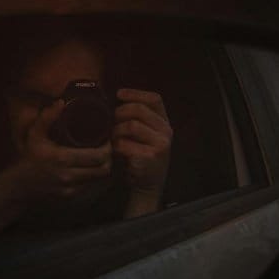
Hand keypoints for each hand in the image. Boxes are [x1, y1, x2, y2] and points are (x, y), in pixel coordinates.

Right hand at [15, 99, 112, 202]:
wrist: (21, 184)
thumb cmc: (30, 156)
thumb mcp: (35, 134)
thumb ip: (47, 117)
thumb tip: (61, 102)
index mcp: (62, 158)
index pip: (98, 156)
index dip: (108, 148)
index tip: (107, 139)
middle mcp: (68, 175)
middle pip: (103, 169)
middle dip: (109, 158)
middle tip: (108, 148)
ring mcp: (71, 187)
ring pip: (100, 179)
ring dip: (104, 168)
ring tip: (104, 157)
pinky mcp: (71, 195)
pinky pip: (92, 186)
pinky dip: (96, 177)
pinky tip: (94, 169)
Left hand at [112, 89, 172, 204]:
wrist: (147, 185)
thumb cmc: (141, 156)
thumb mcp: (145, 135)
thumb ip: (137, 118)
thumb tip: (116, 99)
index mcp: (164, 123)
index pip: (154, 99)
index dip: (135, 94)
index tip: (118, 94)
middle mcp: (166, 132)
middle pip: (139, 110)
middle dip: (120, 113)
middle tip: (112, 123)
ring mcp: (160, 145)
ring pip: (131, 126)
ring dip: (116, 132)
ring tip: (114, 140)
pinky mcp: (150, 158)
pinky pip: (125, 145)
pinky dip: (117, 147)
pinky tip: (117, 153)